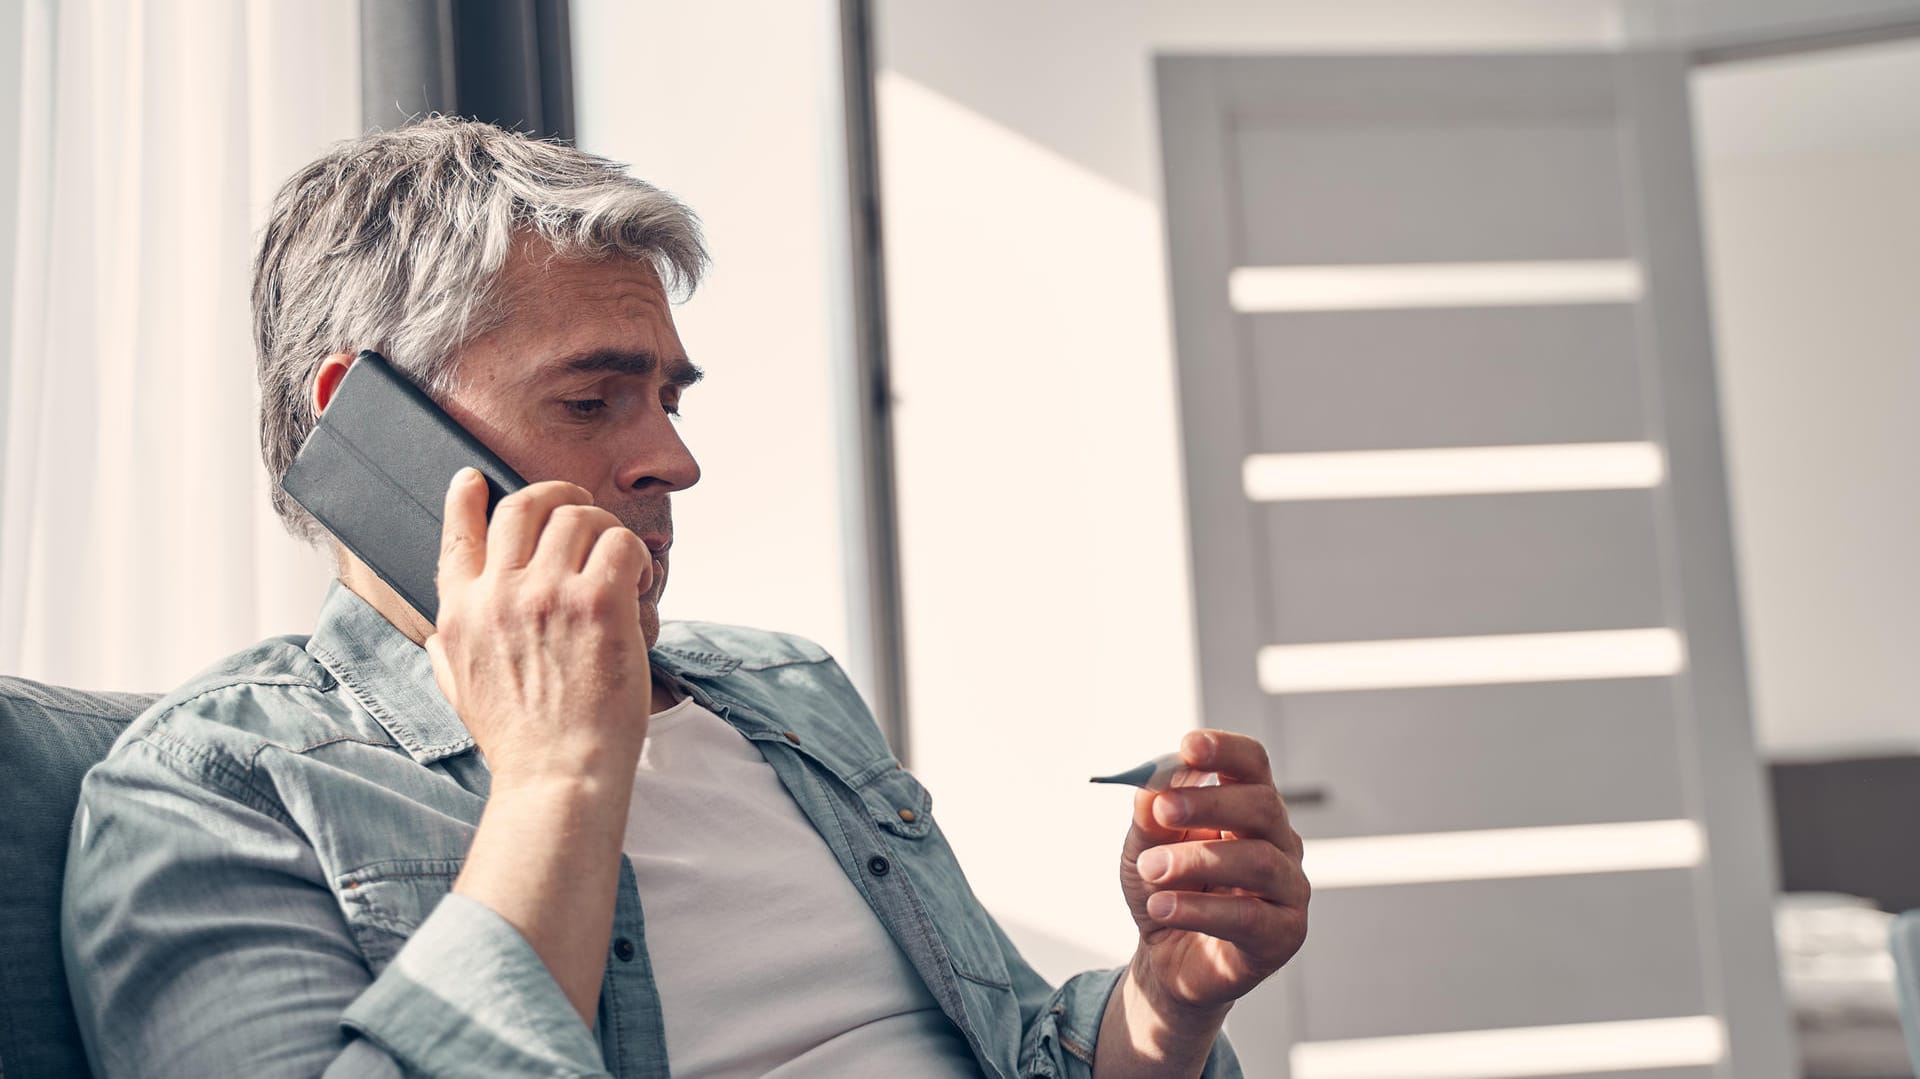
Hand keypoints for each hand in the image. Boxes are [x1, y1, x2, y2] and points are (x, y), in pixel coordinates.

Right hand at [425, 470, 656, 787]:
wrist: (558, 776)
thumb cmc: (521, 742)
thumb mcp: (460, 692)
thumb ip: (447, 652)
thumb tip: (440, 632)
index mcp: (461, 613)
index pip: (458, 534)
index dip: (466, 497)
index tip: (474, 479)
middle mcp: (500, 594)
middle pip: (524, 505)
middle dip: (557, 496)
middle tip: (579, 508)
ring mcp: (549, 595)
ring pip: (579, 517)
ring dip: (604, 529)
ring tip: (617, 563)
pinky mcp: (598, 604)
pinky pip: (621, 545)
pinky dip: (634, 556)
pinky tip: (637, 584)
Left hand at [1119, 730, 1307, 1019]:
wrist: (1167, 959)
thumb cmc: (1167, 891)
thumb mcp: (1144, 847)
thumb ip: (1149, 816)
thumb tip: (1151, 785)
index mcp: (1249, 808)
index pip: (1252, 764)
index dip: (1225, 750)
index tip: (1189, 746)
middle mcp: (1279, 842)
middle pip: (1262, 805)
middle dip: (1208, 803)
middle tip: (1161, 810)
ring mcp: (1288, 889)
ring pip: (1258, 860)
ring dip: (1196, 860)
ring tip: (1150, 869)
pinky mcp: (1284, 935)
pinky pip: (1248, 916)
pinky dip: (1199, 909)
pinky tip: (1161, 906)